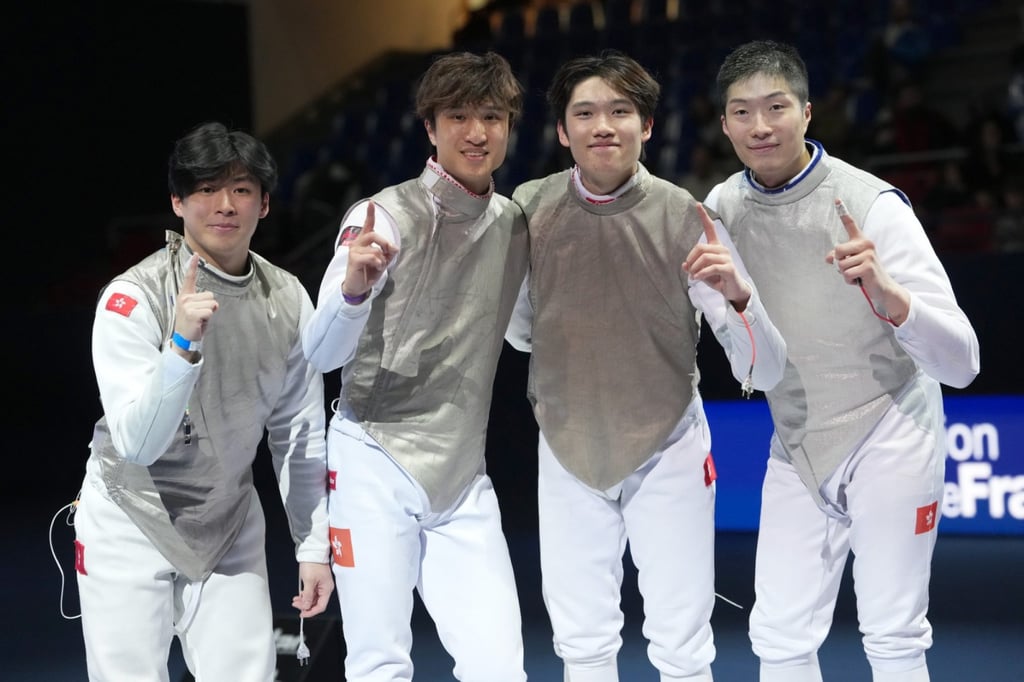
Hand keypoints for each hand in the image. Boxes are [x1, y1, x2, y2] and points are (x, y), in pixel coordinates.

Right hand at [172, 254, 217, 352]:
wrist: (184, 339)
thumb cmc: (192, 323)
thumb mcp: (194, 308)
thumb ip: (202, 301)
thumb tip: (213, 303)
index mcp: (185, 295)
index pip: (190, 278)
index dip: (193, 266)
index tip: (196, 255)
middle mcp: (185, 298)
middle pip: (210, 295)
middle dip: (210, 306)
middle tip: (200, 315)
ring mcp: (187, 306)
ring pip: (212, 303)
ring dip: (210, 312)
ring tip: (200, 319)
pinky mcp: (193, 313)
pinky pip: (210, 311)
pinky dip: (209, 318)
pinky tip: (200, 322)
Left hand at [291, 562, 334, 617]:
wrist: (312, 552)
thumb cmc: (313, 563)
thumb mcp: (309, 581)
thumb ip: (308, 596)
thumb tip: (306, 606)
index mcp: (326, 589)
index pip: (320, 606)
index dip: (311, 612)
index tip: (302, 613)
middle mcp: (325, 588)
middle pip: (316, 603)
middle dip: (306, 605)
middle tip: (296, 604)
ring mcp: (321, 585)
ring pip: (313, 598)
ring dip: (304, 601)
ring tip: (296, 600)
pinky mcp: (317, 582)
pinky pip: (311, 593)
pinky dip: (305, 595)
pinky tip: (299, 595)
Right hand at [342, 201, 397, 297]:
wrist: (358, 287)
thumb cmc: (369, 272)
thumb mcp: (383, 261)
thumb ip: (389, 252)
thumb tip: (394, 247)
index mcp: (364, 241)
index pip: (367, 225)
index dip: (370, 214)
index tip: (371, 203)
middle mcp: (357, 243)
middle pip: (374, 235)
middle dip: (385, 243)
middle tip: (390, 252)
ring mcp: (354, 250)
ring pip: (375, 249)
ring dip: (382, 259)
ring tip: (379, 266)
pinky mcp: (353, 259)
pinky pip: (372, 257)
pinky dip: (378, 263)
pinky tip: (376, 268)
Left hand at [683, 202, 751, 309]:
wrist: (733, 290)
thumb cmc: (718, 279)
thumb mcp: (702, 272)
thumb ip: (693, 267)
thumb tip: (684, 265)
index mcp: (716, 247)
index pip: (710, 228)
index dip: (704, 216)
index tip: (697, 204)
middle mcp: (722, 249)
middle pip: (701, 247)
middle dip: (691, 259)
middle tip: (688, 270)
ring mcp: (727, 258)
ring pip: (705, 257)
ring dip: (695, 268)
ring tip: (693, 276)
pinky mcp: (729, 268)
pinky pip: (712, 267)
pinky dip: (701, 273)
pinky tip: (697, 278)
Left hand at [826, 198, 908, 323]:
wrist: (883, 287)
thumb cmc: (864, 273)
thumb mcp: (850, 263)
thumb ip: (838, 258)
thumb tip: (828, 258)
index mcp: (861, 241)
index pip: (851, 224)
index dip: (842, 211)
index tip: (836, 199)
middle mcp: (866, 244)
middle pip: (837, 250)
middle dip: (839, 262)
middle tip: (851, 268)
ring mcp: (868, 255)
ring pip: (841, 264)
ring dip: (845, 274)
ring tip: (857, 274)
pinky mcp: (868, 267)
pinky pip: (847, 274)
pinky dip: (849, 280)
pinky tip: (859, 280)